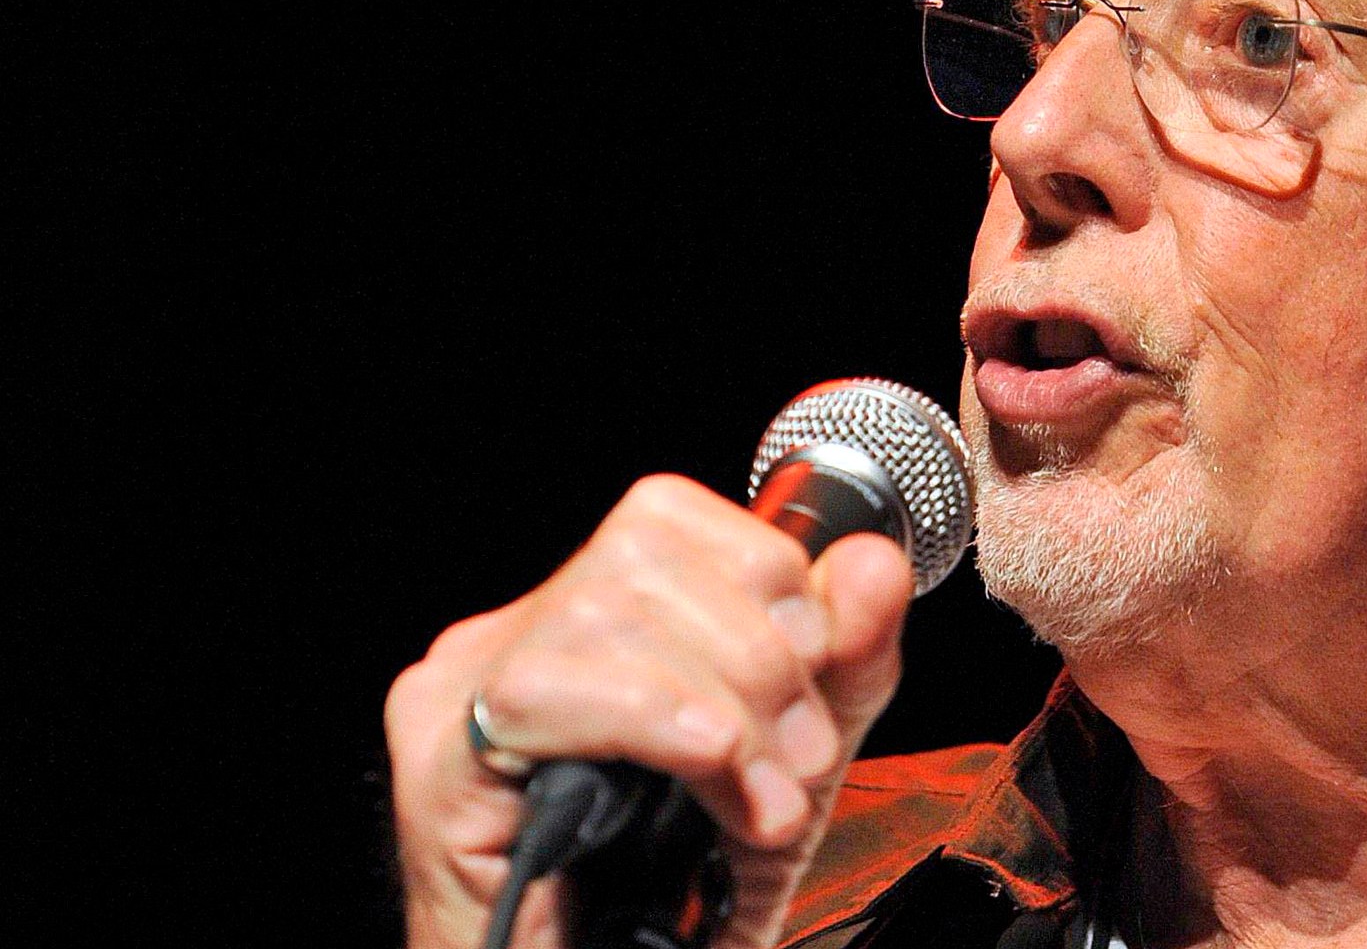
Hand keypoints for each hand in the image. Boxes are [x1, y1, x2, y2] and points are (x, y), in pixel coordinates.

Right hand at [385, 474, 914, 948]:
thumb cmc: (679, 909)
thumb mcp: (792, 768)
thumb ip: (842, 664)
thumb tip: (871, 560)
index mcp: (589, 619)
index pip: (669, 516)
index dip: (765, 576)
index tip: (818, 674)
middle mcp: (513, 638)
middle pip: (643, 554)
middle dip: (759, 654)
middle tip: (801, 762)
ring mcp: (459, 695)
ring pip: (603, 613)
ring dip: (722, 708)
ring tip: (762, 802)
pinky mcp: (437, 766)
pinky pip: (541, 691)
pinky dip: (652, 719)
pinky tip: (708, 767)